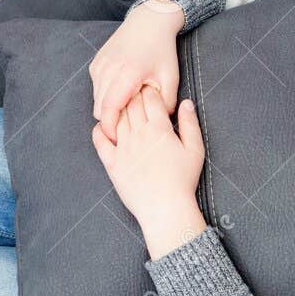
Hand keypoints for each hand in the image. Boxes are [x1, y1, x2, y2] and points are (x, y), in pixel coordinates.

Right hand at [89, 0, 183, 139]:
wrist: (149, 21)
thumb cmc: (162, 50)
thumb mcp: (170, 78)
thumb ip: (165, 105)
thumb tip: (160, 125)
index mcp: (127, 75)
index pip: (108, 111)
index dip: (110, 129)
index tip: (118, 139)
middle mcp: (108, 70)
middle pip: (99, 109)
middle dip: (110, 120)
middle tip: (129, 123)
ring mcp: (100, 66)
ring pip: (96, 100)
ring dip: (108, 107)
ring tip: (128, 104)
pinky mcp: (96, 63)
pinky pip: (96, 88)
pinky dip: (105, 94)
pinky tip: (122, 90)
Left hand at [91, 85, 207, 256]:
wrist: (165, 208)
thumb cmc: (183, 180)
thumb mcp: (195, 150)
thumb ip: (189, 124)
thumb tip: (186, 102)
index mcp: (159, 128)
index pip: (151, 99)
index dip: (150, 90)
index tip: (150, 87)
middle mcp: (138, 134)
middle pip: (131, 105)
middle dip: (133, 94)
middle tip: (134, 91)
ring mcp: (122, 148)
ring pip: (116, 119)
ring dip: (118, 109)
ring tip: (120, 105)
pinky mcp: (112, 163)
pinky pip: (100, 141)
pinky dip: (99, 130)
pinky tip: (103, 126)